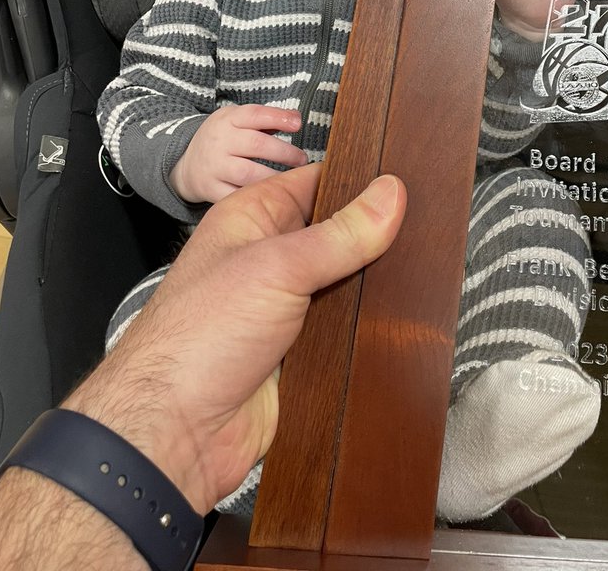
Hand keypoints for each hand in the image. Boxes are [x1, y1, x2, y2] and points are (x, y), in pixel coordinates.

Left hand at [67, 163, 405, 513]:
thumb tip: (391, 193)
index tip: (410, 176)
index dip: (359, 177)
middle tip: (431, 222)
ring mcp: (285, 306)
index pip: (316, 180)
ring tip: (430, 265)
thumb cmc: (200, 336)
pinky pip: (345, 328)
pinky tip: (408, 316)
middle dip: (377, 232)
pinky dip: (370, 324)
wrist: (176, 433)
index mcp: (252, 219)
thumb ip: (340, 234)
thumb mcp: (277, 267)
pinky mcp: (301, 351)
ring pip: (346, 281)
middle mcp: (269, 257)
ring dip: (376, 281)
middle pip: (337, 232)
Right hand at [170, 103, 307, 202]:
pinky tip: (271, 196)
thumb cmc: (223, 140)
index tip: (298, 124)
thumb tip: (295, 116)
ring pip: (248, 174)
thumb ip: (266, 118)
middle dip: (284, 152)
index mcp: (228, 119)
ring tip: (291, 180)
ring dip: (274, 177)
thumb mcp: (238, 120)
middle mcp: (220, 142)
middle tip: (302, 159)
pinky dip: (255, 197)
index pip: (255, 114)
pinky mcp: (211, 189)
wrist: (186, 164)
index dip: (278, 118)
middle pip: (256, 145)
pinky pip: (237, 196)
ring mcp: (215, 167)